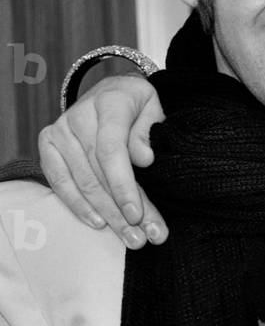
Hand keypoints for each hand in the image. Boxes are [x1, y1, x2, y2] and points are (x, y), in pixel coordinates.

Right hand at [38, 74, 167, 247]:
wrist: (112, 90)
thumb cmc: (137, 104)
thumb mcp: (154, 108)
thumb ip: (149, 131)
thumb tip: (144, 159)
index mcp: (110, 102)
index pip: (112, 150)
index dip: (124, 185)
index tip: (138, 214)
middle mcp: (80, 116)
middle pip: (98, 172)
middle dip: (119, 209)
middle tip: (140, 237)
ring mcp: (60, 131)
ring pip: (82, 182)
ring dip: (105, 214)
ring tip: (129, 237)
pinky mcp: (48, 146)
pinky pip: (60, 182)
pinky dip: (78, 205)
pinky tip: (98, 222)